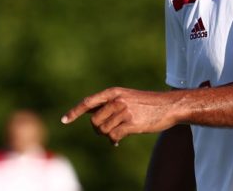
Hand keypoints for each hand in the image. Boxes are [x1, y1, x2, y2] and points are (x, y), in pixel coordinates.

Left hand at [61, 87, 180, 144]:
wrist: (168, 105)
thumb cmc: (147, 104)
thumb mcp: (126, 97)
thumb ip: (109, 104)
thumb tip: (89, 114)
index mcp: (113, 92)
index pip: (88, 102)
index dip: (74, 112)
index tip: (64, 120)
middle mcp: (117, 100)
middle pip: (94, 122)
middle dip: (98, 130)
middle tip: (108, 130)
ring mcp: (124, 111)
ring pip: (103, 131)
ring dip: (108, 135)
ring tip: (117, 132)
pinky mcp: (132, 123)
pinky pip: (113, 136)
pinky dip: (114, 140)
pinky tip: (120, 139)